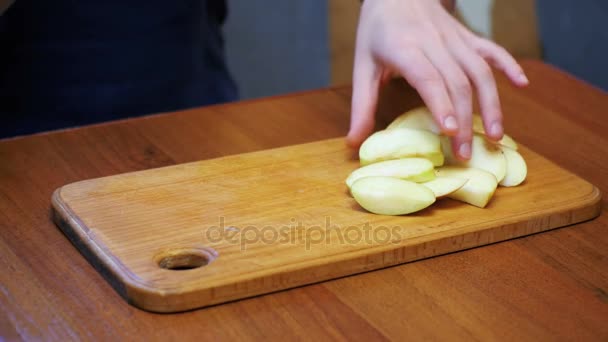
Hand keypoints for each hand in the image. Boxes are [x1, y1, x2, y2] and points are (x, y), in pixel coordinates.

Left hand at [346, 0, 528, 159]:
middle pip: (456, 82)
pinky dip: (508, 65)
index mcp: (405, 48)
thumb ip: (361, 106)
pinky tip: (523, 84)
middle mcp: (434, 42)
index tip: (448, 131)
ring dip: (490, 104)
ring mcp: (455, 38)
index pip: (428, 77)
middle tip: (464, 154)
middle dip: (463, 120)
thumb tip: (353, 143)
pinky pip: (492, 50)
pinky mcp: (467, 36)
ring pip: (479, 71)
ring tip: (495, 135)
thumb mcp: (362, 66)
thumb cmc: (377, 32)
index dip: (440, 104)